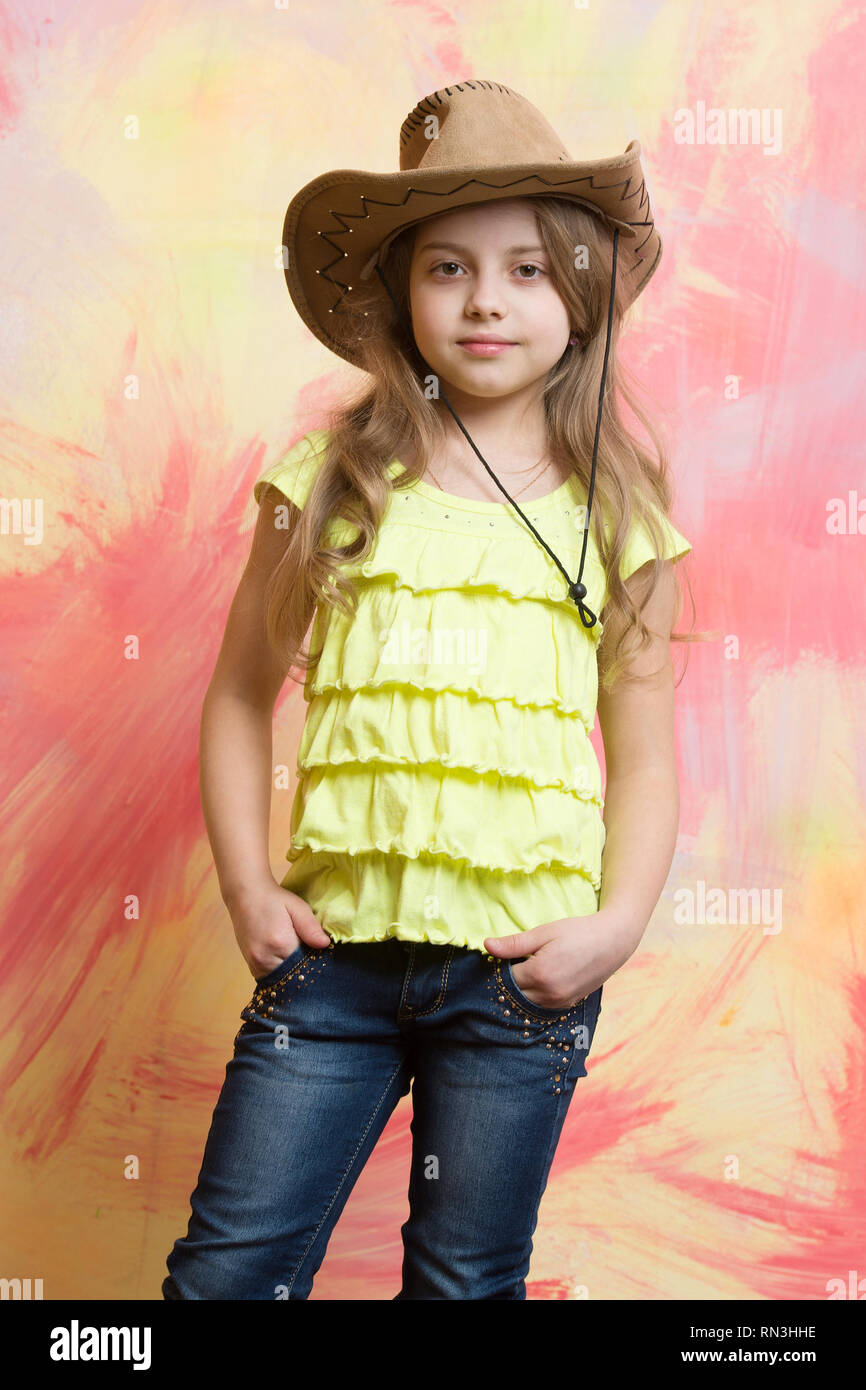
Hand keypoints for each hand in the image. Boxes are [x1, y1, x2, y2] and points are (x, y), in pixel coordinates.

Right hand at [224, 880, 331, 979]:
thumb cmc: (274, 899)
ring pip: (282, 978)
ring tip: (297, 953)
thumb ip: (311, 927)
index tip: (321, 953)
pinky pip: (270, 977)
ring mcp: (255, 963)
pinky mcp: (251, 964)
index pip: (306, 963)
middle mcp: (265, 958)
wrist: (246, 894)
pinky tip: (285, 958)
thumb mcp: (297, 907)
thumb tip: (325, 944)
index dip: (316, 960)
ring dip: (291, 971)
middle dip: (304, 968)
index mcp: (280, 943)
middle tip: (311, 953)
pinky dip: (280, 971)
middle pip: (293, 974)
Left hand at [483, 910, 638, 1010]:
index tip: (499, 957)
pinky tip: (536, 980)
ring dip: (519, 991)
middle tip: (509, 963)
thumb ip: (514, 943)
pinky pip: (540, 1006)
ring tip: (523, 970)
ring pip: (525, 1003)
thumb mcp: (544, 932)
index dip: (499, 967)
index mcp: (539, 974)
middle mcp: (548, 994)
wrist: (613, 941)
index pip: (504, 978)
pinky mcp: (567, 1004)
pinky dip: (533, 996)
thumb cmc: (578, 932)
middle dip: (507, 982)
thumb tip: (486, 945)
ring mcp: (559, 1002)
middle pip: (513, 995)